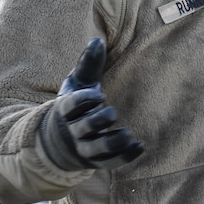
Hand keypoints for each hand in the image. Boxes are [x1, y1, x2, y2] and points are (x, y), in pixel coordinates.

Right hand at [39, 38, 142, 170]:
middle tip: (111, 113)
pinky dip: (124, 157)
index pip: (69, 106)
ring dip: (111, 143)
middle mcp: (73, 131)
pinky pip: (109, 162)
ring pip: (95, 149)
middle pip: (83, 129)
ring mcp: (84, 148)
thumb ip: (88, 64)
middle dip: (97, 121)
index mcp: (66, 110)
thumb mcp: (78, 83)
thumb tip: (97, 40)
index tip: (98, 95)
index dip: (82, 101)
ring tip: (126, 134)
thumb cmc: (75, 106)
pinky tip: (140, 146)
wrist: (63, 140)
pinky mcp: (96, 160)